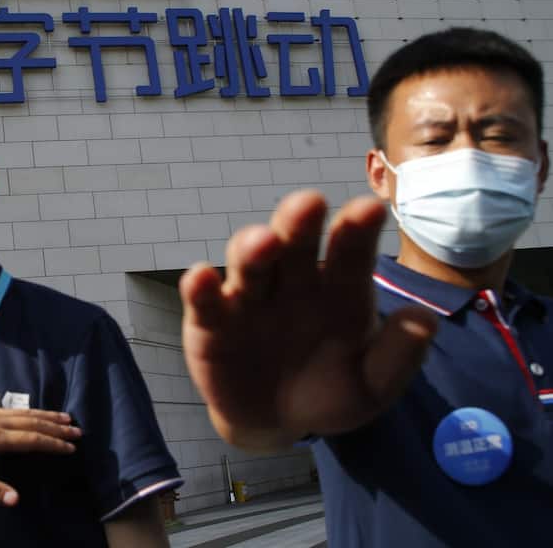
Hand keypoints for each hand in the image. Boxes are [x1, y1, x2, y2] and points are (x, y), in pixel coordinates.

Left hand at [0, 407, 79, 505]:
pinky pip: (15, 410)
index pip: (31, 440)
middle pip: (33, 423)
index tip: (71, 447)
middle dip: (56, 428)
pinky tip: (34, 414)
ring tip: (65, 418)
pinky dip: (31, 412)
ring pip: (25, 413)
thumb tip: (16, 500)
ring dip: (47, 416)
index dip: (52, 444)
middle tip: (77, 432)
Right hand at [180, 190, 437, 451]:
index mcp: (338, 287)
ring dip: (252, 247)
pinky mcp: (211, 322)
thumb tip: (424, 319)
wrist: (276, 423)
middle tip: (309, 203)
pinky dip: (201, 287)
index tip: (369, 209)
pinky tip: (202, 278)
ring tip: (262, 243)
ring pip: (249, 261)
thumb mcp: (371, 386)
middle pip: (294, 242)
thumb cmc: (329, 393)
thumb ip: (397, 356)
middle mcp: (292, 281)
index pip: (349, 251)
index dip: (357, 230)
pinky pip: (207, 300)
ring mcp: (250, 297)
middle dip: (299, 220)